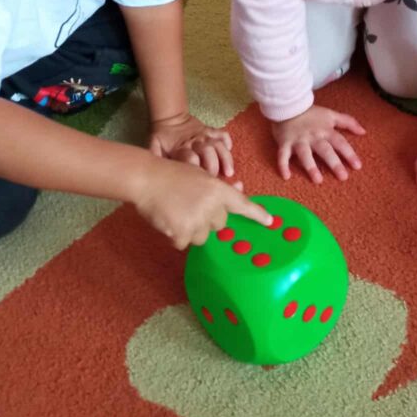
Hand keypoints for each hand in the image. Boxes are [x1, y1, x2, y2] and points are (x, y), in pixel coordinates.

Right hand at [133, 160, 272, 249]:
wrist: (147, 179)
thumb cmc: (171, 174)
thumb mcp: (199, 175)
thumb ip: (218, 187)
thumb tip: (239, 188)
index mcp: (217, 189)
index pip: (242, 204)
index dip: (257, 214)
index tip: (270, 222)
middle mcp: (212, 206)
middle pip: (219, 225)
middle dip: (207, 219)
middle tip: (190, 207)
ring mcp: (197, 221)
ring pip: (202, 236)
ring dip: (191, 230)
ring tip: (176, 213)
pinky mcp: (182, 233)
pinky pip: (184, 242)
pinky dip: (176, 236)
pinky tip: (168, 220)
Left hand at [150, 112, 234, 178]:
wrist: (170, 118)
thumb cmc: (162, 137)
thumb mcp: (154, 147)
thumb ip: (155, 158)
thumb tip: (155, 173)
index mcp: (180, 148)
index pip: (191, 159)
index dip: (196, 170)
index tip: (201, 181)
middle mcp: (195, 141)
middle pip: (208, 152)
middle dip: (214, 167)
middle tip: (217, 181)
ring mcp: (204, 135)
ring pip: (218, 145)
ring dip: (225, 159)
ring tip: (229, 172)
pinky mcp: (211, 130)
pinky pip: (223, 134)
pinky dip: (227, 142)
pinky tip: (229, 152)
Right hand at [271, 105, 365, 183]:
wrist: (287, 105)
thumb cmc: (311, 113)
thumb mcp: (331, 115)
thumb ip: (348, 122)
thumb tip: (363, 132)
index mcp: (325, 130)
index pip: (340, 142)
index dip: (349, 154)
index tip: (357, 166)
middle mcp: (313, 136)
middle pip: (325, 150)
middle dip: (334, 163)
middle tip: (343, 177)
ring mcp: (298, 140)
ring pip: (305, 154)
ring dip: (311, 166)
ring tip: (318, 180)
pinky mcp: (284, 143)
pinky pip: (282, 155)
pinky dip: (283, 165)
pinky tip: (286, 177)